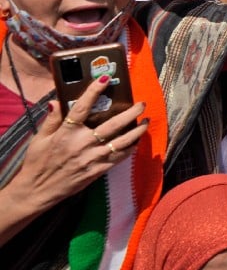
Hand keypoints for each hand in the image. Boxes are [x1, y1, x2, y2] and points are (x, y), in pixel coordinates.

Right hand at [8, 76, 147, 214]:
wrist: (37, 190)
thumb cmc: (37, 162)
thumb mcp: (39, 138)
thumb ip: (51, 119)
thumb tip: (56, 100)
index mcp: (66, 132)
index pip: (82, 107)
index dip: (94, 91)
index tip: (105, 78)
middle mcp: (82, 144)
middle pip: (112, 125)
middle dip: (130, 113)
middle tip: (142, 104)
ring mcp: (92, 158)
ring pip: (121, 143)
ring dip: (137, 132)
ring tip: (146, 122)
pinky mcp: (98, 171)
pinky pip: (119, 158)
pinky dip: (130, 149)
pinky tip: (137, 141)